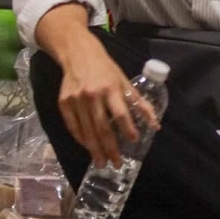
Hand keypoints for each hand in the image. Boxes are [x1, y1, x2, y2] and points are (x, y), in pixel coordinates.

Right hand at [58, 34, 156, 168]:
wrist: (78, 54)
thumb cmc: (106, 70)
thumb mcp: (125, 82)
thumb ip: (140, 104)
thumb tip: (155, 125)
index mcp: (111, 89)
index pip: (121, 113)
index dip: (127, 128)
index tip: (133, 141)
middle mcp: (92, 95)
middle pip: (102, 127)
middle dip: (110, 148)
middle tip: (116, 164)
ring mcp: (76, 100)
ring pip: (87, 131)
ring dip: (95, 149)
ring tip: (101, 162)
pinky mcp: (63, 102)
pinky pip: (72, 126)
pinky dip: (81, 139)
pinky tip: (88, 148)